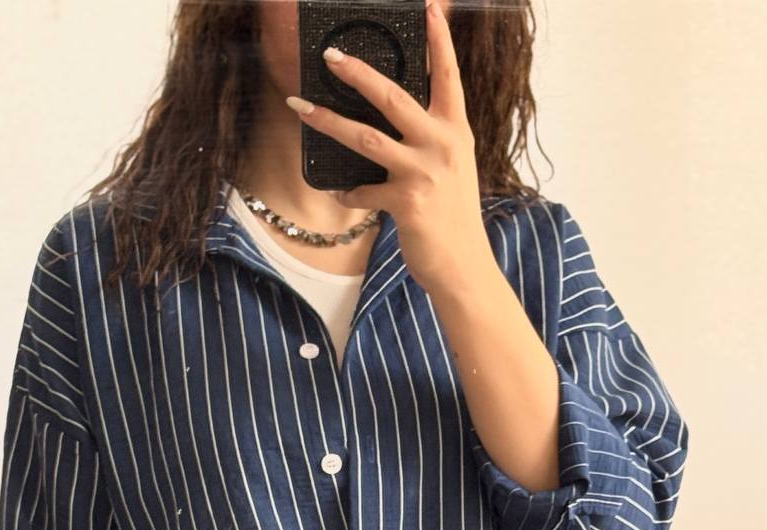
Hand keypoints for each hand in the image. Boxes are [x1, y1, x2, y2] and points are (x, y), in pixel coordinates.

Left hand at [285, 1, 492, 293]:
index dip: (438, 41)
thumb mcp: (452, 170)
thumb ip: (431, 142)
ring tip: (301, 108)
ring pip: (365, 137)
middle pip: (393, 97)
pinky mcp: (406, 203)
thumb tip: (393, 125)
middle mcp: (442, 145)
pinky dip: (348, 193)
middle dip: (358, 73)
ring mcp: (424, 173)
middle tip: (331, 56)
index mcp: (456, 131)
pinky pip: (363, 191)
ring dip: (328, 122)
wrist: (465, 267)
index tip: (427, 8)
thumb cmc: (454, 219)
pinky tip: (341, 194)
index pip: (448, 76)